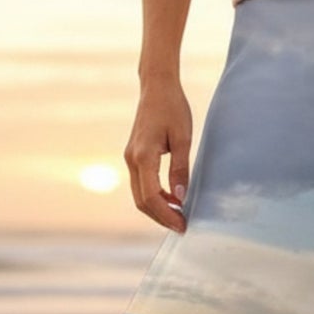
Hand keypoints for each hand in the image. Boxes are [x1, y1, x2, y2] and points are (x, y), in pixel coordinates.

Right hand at [125, 75, 192, 233]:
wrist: (156, 87)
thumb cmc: (172, 108)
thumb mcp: (183, 138)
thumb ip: (180, 169)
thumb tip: (180, 198)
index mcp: (143, 156)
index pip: (151, 197)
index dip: (167, 215)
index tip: (183, 225)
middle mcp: (132, 159)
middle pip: (142, 202)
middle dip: (161, 217)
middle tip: (182, 226)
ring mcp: (130, 159)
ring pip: (139, 196)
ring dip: (158, 209)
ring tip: (179, 215)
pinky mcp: (133, 157)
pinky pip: (141, 185)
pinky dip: (155, 197)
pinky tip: (172, 199)